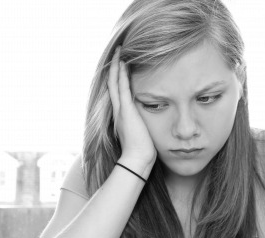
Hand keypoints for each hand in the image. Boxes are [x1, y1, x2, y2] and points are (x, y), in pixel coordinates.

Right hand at [107, 46, 155, 173]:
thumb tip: (151, 124)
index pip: (118, 93)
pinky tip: (123, 62)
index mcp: (122, 117)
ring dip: (116, 67)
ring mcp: (121, 110)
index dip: (118, 79)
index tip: (121, 66)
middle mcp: (118, 111)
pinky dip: (121, 74)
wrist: (137, 160)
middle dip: (114, 69)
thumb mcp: (143, 135)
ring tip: (119, 51)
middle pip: (112, 84)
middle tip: (117, 52)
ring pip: (115, 83)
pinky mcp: (126, 110)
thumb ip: (144, 126)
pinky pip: (121, 88)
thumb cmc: (143, 151)